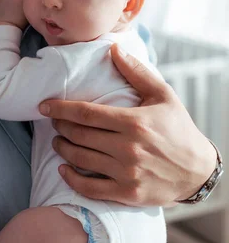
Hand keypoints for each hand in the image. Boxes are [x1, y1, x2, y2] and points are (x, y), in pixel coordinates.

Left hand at [39, 44, 216, 206]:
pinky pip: (90, 189)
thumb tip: (113, 48)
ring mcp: (126, 173)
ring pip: (80, 159)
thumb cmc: (179, 129)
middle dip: (60, 126)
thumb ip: (136, 72)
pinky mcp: (127, 193)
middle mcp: (128, 149)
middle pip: (79, 135)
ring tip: (58, 140)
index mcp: (133, 122)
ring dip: (62, 149)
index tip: (44, 106)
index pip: (86, 113)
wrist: (198, 170)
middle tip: (53, 121)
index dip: (60, 108)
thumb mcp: (163, 95)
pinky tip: (64, 169)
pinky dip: (72, 179)